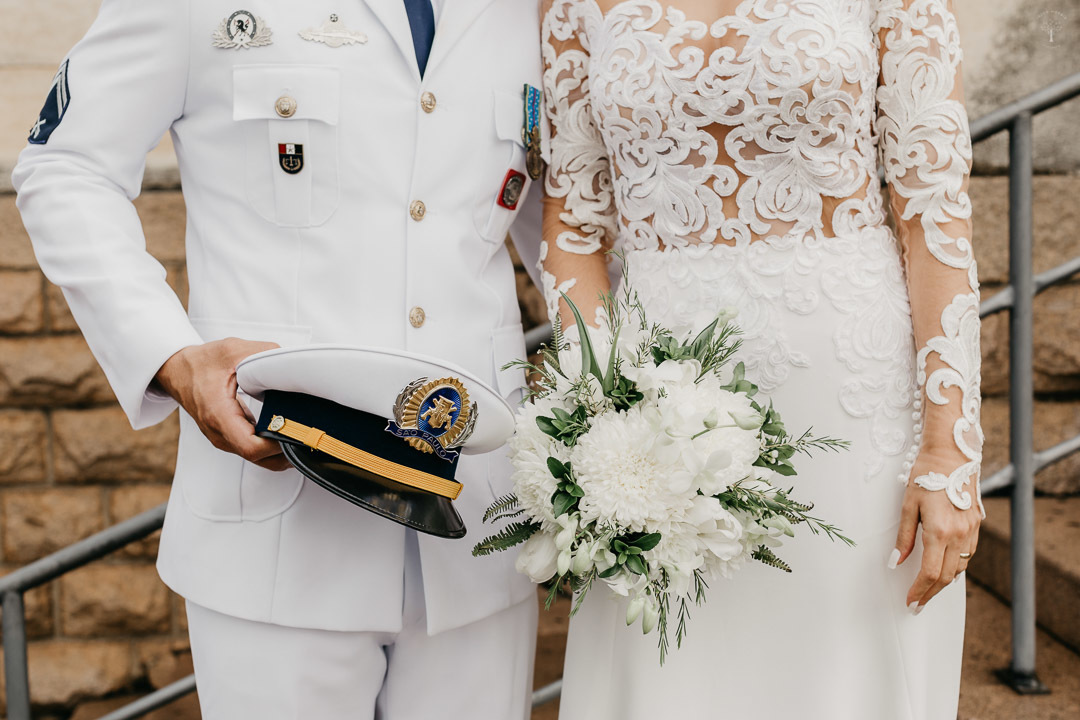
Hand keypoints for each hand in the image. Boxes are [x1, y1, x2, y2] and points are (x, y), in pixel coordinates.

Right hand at [154, 338, 290, 470]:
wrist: (177, 370)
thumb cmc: (201, 362)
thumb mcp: (234, 350)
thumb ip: (266, 354)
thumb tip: (294, 363)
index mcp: (219, 414)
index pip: (252, 447)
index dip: (278, 446)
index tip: (297, 432)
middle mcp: (220, 433)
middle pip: (260, 459)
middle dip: (286, 451)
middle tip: (309, 435)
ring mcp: (223, 439)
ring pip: (258, 459)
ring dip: (281, 451)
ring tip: (303, 435)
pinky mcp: (228, 437)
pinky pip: (253, 451)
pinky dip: (272, 447)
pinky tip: (288, 434)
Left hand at [891, 453, 980, 613]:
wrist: (952, 456)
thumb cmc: (925, 476)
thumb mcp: (908, 506)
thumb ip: (904, 537)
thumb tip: (896, 562)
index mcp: (939, 531)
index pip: (930, 573)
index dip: (919, 591)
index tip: (910, 602)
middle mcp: (959, 534)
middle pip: (946, 576)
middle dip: (930, 593)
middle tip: (916, 604)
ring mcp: (971, 530)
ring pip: (959, 568)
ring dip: (943, 583)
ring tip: (927, 591)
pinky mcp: (976, 525)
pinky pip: (967, 555)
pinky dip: (955, 568)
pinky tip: (944, 571)